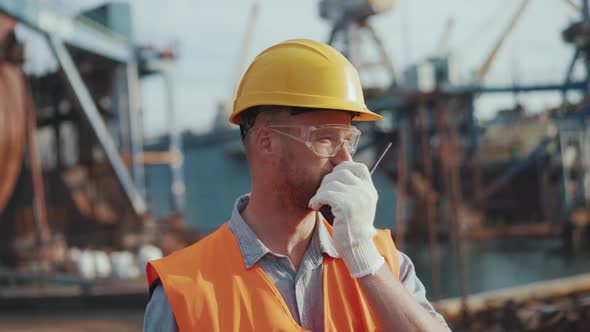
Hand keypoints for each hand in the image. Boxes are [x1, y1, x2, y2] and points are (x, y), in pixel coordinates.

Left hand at [309, 161, 384, 277]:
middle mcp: (366, 191)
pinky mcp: (347, 206)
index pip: (358, 167)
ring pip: (331, 183)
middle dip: (327, 181)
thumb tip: (335, 172)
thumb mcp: (358, 205)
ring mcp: (358, 197)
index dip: (342, 168)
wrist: (356, 249)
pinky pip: (325, 194)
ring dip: (320, 192)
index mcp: (370, 190)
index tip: (332, 179)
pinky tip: (314, 206)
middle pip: (341, 172)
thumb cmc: (351, 227)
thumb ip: (353, 190)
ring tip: (318, 202)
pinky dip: (316, 199)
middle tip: (321, 194)